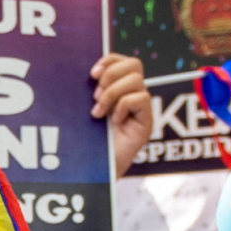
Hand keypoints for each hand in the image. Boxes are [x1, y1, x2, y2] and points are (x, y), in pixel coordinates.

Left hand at [91, 52, 153, 177]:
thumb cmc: (84, 141)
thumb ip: (90, 91)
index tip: (92, 74)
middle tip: (95, 95)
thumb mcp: (83, 110)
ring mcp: (141, 109)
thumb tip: (87, 72)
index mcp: (118, 89)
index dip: (110, 60)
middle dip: (112, 74)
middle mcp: (132, 95)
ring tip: (99, 112)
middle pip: (135, 64)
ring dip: (113, 93)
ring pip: (136, 80)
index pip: (123, 60)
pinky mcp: (146, 122)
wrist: (92, 171)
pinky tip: (114, 121)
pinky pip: (142, 99)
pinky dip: (123, 106)